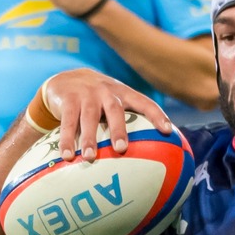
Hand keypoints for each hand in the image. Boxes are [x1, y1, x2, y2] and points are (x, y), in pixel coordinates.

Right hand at [40, 69, 174, 161]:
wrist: (66, 78)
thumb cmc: (98, 99)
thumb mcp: (114, 101)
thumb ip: (129, 120)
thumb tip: (151, 153)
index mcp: (123, 93)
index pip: (144, 102)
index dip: (157, 115)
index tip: (167, 131)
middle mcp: (106, 92)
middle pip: (115, 110)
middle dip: (119, 129)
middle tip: (121, 149)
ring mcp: (86, 95)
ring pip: (89, 117)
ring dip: (89, 138)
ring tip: (90, 157)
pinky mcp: (68, 99)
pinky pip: (68, 121)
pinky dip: (67, 139)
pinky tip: (67, 155)